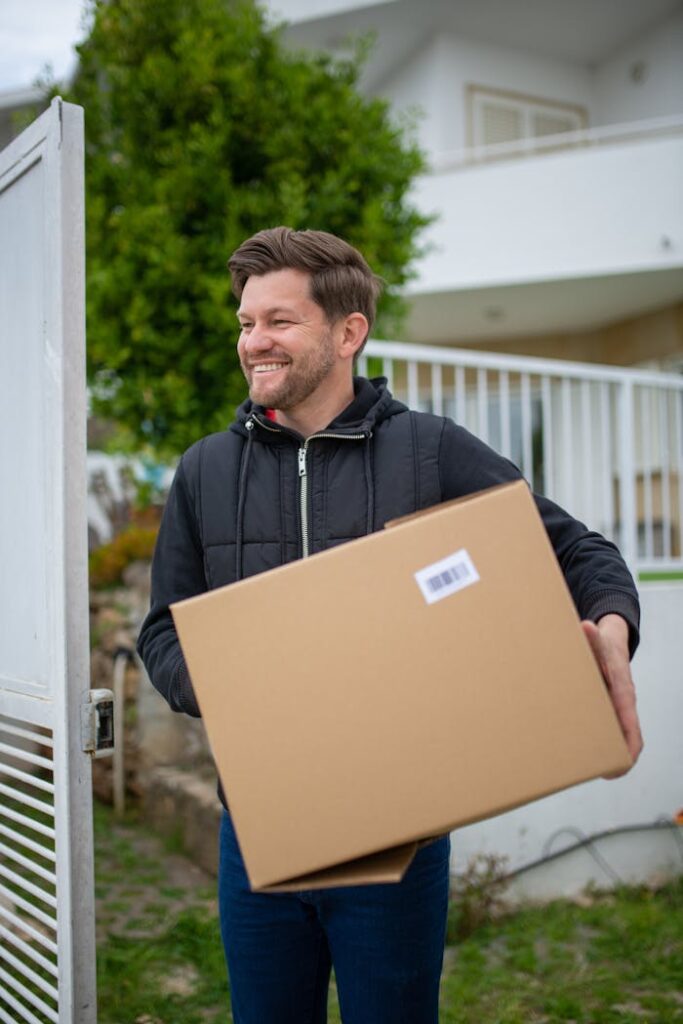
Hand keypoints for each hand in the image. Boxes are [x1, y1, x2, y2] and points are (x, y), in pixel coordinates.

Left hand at [581, 615, 642, 777]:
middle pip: (629, 732)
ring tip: (600, 771)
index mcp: (621, 687)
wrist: (611, 640)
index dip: (628, 736)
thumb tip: (585, 627)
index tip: (626, 757)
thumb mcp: (596, 638)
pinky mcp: (609, 708)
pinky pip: (611, 728)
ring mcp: (617, 706)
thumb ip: (590, 636)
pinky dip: (605, 742)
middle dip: (623, 753)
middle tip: (610, 773)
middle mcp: (623, 700)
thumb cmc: (602, 643)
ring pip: (622, 733)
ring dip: (614, 752)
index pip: (628, 715)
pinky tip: (588, 753)